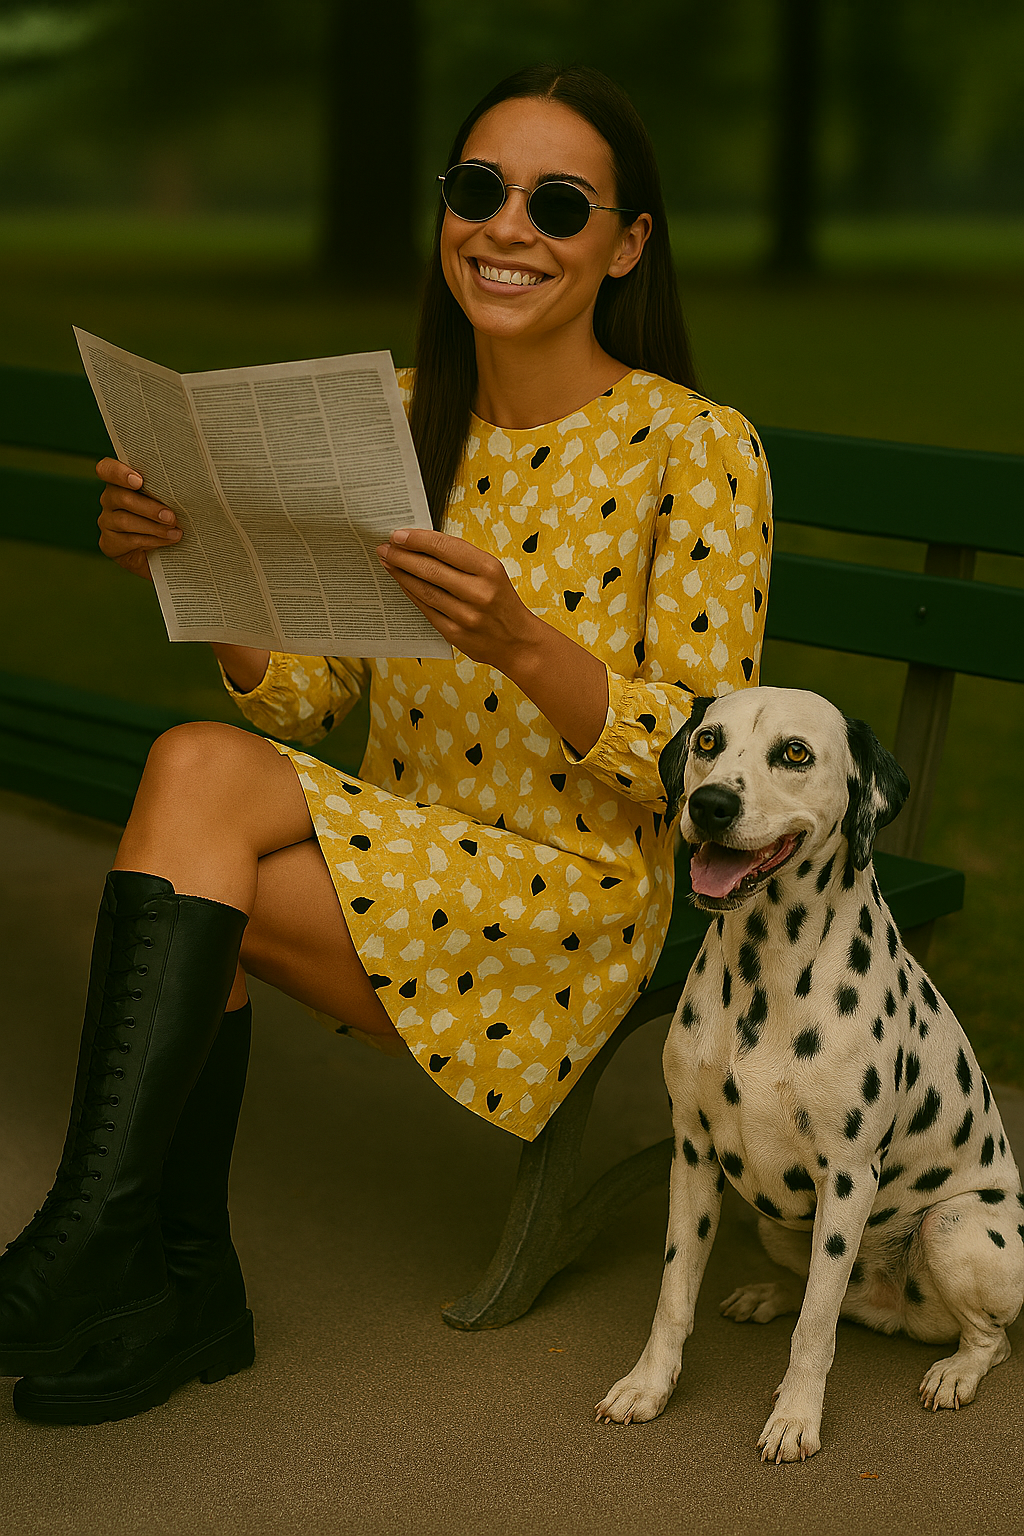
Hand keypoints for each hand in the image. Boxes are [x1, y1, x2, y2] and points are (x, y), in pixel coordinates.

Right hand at [96, 458, 182, 580]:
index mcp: (121, 482)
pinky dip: (152, 541)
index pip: (106, 469)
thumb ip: (168, 491)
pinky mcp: (110, 543)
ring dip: (153, 526)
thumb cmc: (167, 518)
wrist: (159, 553)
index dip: (118, 472)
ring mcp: (107, 521)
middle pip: (120, 497)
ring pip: (124, 521)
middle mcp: (110, 499)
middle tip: (171, 516)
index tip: (138, 480)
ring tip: (176, 532)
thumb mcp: (168, 501)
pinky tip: (168, 541)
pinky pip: (129, 540)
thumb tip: (190, 486)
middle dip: (148, 507)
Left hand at [376, 527, 540, 670]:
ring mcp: (466, 615)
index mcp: (489, 570)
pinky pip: (426, 609)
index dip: (417, 539)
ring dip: (401, 574)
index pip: (445, 547)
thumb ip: (461, 559)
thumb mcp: (492, 572)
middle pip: (430, 569)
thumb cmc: (502, 601)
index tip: (398, 534)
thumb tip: (422, 544)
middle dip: (402, 556)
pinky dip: (411, 593)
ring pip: (424, 589)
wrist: (518, 642)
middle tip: (384, 547)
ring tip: (387, 562)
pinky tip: (401, 582)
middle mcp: (478, 592)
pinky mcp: (455, 633)